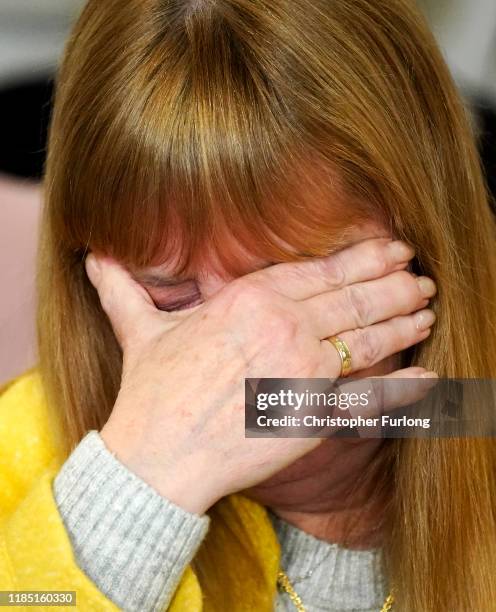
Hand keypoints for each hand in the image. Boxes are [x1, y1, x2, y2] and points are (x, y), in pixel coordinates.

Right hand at [85, 238, 436, 513]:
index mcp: (249, 300)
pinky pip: (370, 395)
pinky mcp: (314, 413)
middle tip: (419, 272)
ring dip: (405, 320)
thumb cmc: (151, 392)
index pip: (318, 271)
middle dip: (393, 281)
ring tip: (428, 307)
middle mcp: (284, 326)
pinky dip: (405, 385)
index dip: (360, 258)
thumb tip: (93, 260)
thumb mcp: (139, 330)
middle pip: (352, 297)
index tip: (388, 249)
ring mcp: (304, 370)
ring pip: (368, 336)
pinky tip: (431, 375)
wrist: (158, 455)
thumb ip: (124, 290)